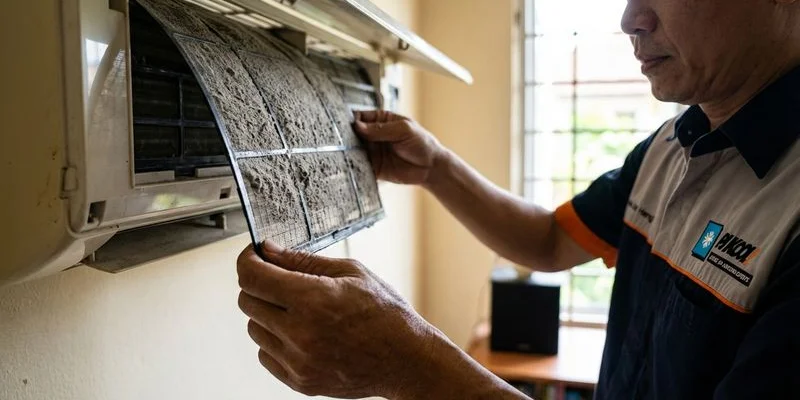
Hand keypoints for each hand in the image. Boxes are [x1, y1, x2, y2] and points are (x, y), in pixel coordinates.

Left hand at [236, 240, 437, 398]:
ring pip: (253, 328)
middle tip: (282, 280)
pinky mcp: (299, 381)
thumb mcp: (350, 272)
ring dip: (267, 314)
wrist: (406, 359)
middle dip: (259, 284)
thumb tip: (268, 250)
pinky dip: (277, 340)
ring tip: (299, 310)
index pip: (251, 276)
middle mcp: (300, 333)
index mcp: (313, 299)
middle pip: (247, 301)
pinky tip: (303, 333)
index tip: (254, 255)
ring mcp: (298, 361)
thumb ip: (302, 260)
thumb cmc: (385, 313)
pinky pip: (265, 354)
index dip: (247, 259)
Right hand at [353, 110, 444, 185]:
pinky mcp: (373, 167)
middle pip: (353, 134)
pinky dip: (354, 166)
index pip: (360, 117)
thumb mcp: (404, 129)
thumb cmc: (422, 143)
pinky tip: (352, 165)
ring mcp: (372, 152)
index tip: (347, 125)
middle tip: (342, 141)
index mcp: (380, 121)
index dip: (352, 120)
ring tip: (344, 153)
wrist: (431, 167)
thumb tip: (358, 126)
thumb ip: (381, 129)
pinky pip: (360, 166)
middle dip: (346, 137)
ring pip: (353, 150)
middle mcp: (373, 136)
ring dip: (348, 152)